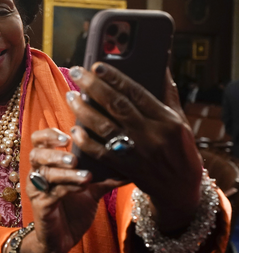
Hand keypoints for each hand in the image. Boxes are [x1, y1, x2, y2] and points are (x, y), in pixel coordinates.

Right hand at [14, 128, 124, 252]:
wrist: (63, 239)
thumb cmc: (74, 210)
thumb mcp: (92, 190)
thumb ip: (106, 177)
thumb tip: (131, 165)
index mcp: (47, 163)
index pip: (39, 140)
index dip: (49, 134)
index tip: (67, 136)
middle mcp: (38, 173)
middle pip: (36, 153)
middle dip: (55, 153)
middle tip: (74, 157)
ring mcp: (37, 189)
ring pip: (45, 173)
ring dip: (65, 172)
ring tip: (85, 175)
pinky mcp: (40, 206)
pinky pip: (51, 193)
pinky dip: (67, 188)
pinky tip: (82, 187)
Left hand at [65, 63, 202, 232]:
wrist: (181, 188)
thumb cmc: (180, 148)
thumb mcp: (180, 119)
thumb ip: (167, 93)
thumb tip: (159, 64)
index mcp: (166, 120)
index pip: (137, 93)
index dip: (115, 78)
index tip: (97, 65)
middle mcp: (152, 135)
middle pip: (117, 106)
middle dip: (94, 86)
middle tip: (76, 72)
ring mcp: (137, 153)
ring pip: (105, 127)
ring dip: (84, 110)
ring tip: (71, 95)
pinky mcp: (125, 168)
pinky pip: (101, 153)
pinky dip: (86, 141)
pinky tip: (75, 128)